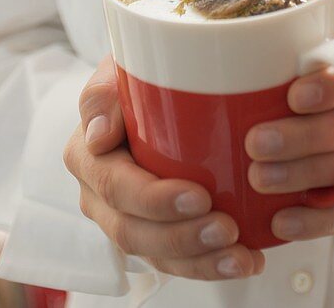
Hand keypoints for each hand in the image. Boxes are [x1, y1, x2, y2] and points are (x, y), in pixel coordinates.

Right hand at [63, 56, 265, 280]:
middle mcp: (100, 194)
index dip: (154, 200)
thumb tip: (98, 135)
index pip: (115, 187)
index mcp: (87, 155)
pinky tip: (246, 259)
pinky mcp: (152, 232)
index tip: (199, 196)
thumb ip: (102, 92)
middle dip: (182, 237)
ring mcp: (124, 218)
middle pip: (133, 231)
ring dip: (199, 260)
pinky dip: (209, 265)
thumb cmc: (141, 74)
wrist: (154, 87)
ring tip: (241, 256)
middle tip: (228, 229)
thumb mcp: (119, 67)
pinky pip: (174, 261)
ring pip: (155, 254)